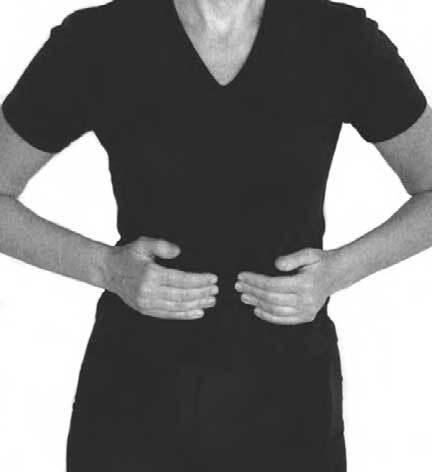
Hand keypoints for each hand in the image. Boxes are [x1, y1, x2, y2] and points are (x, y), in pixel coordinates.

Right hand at [102, 235, 217, 319]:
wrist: (109, 271)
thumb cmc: (129, 256)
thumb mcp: (143, 244)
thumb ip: (161, 245)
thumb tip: (179, 252)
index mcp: (150, 274)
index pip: (181, 280)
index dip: (199, 280)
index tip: (213, 279)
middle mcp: (148, 292)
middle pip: (182, 295)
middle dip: (202, 293)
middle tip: (216, 290)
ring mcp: (147, 304)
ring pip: (177, 307)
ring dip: (197, 305)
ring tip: (211, 301)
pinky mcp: (146, 310)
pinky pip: (169, 315)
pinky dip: (185, 315)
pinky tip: (198, 312)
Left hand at [235, 248, 338, 324]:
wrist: (337, 274)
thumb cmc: (320, 262)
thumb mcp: (309, 254)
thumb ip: (292, 258)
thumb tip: (276, 264)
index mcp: (306, 284)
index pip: (273, 284)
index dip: (255, 281)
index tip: (242, 276)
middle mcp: (307, 300)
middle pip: (271, 298)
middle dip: (252, 292)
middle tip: (238, 286)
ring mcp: (307, 311)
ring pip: (275, 310)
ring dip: (257, 304)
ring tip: (244, 297)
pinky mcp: (307, 316)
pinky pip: (283, 319)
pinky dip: (268, 316)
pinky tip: (256, 309)